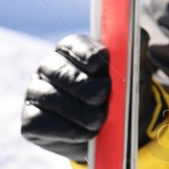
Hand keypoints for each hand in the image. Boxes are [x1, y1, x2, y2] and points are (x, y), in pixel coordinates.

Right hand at [21, 32, 156, 162]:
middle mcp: (49, 67)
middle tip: (105, 99)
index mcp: (73, 49)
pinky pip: (43, 123)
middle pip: (62, 72)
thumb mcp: (136, 71)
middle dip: (89, 89)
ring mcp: (36, 92)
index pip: (74, 44)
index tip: (101, 65)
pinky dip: (70, 131)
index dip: (87, 54)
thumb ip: (137, 50)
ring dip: (83, 113)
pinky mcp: (31, 120)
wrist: (117, 129)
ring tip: (101, 120)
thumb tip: (138, 36)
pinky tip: (86, 132)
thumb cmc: (124, 93)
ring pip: (52, 98)